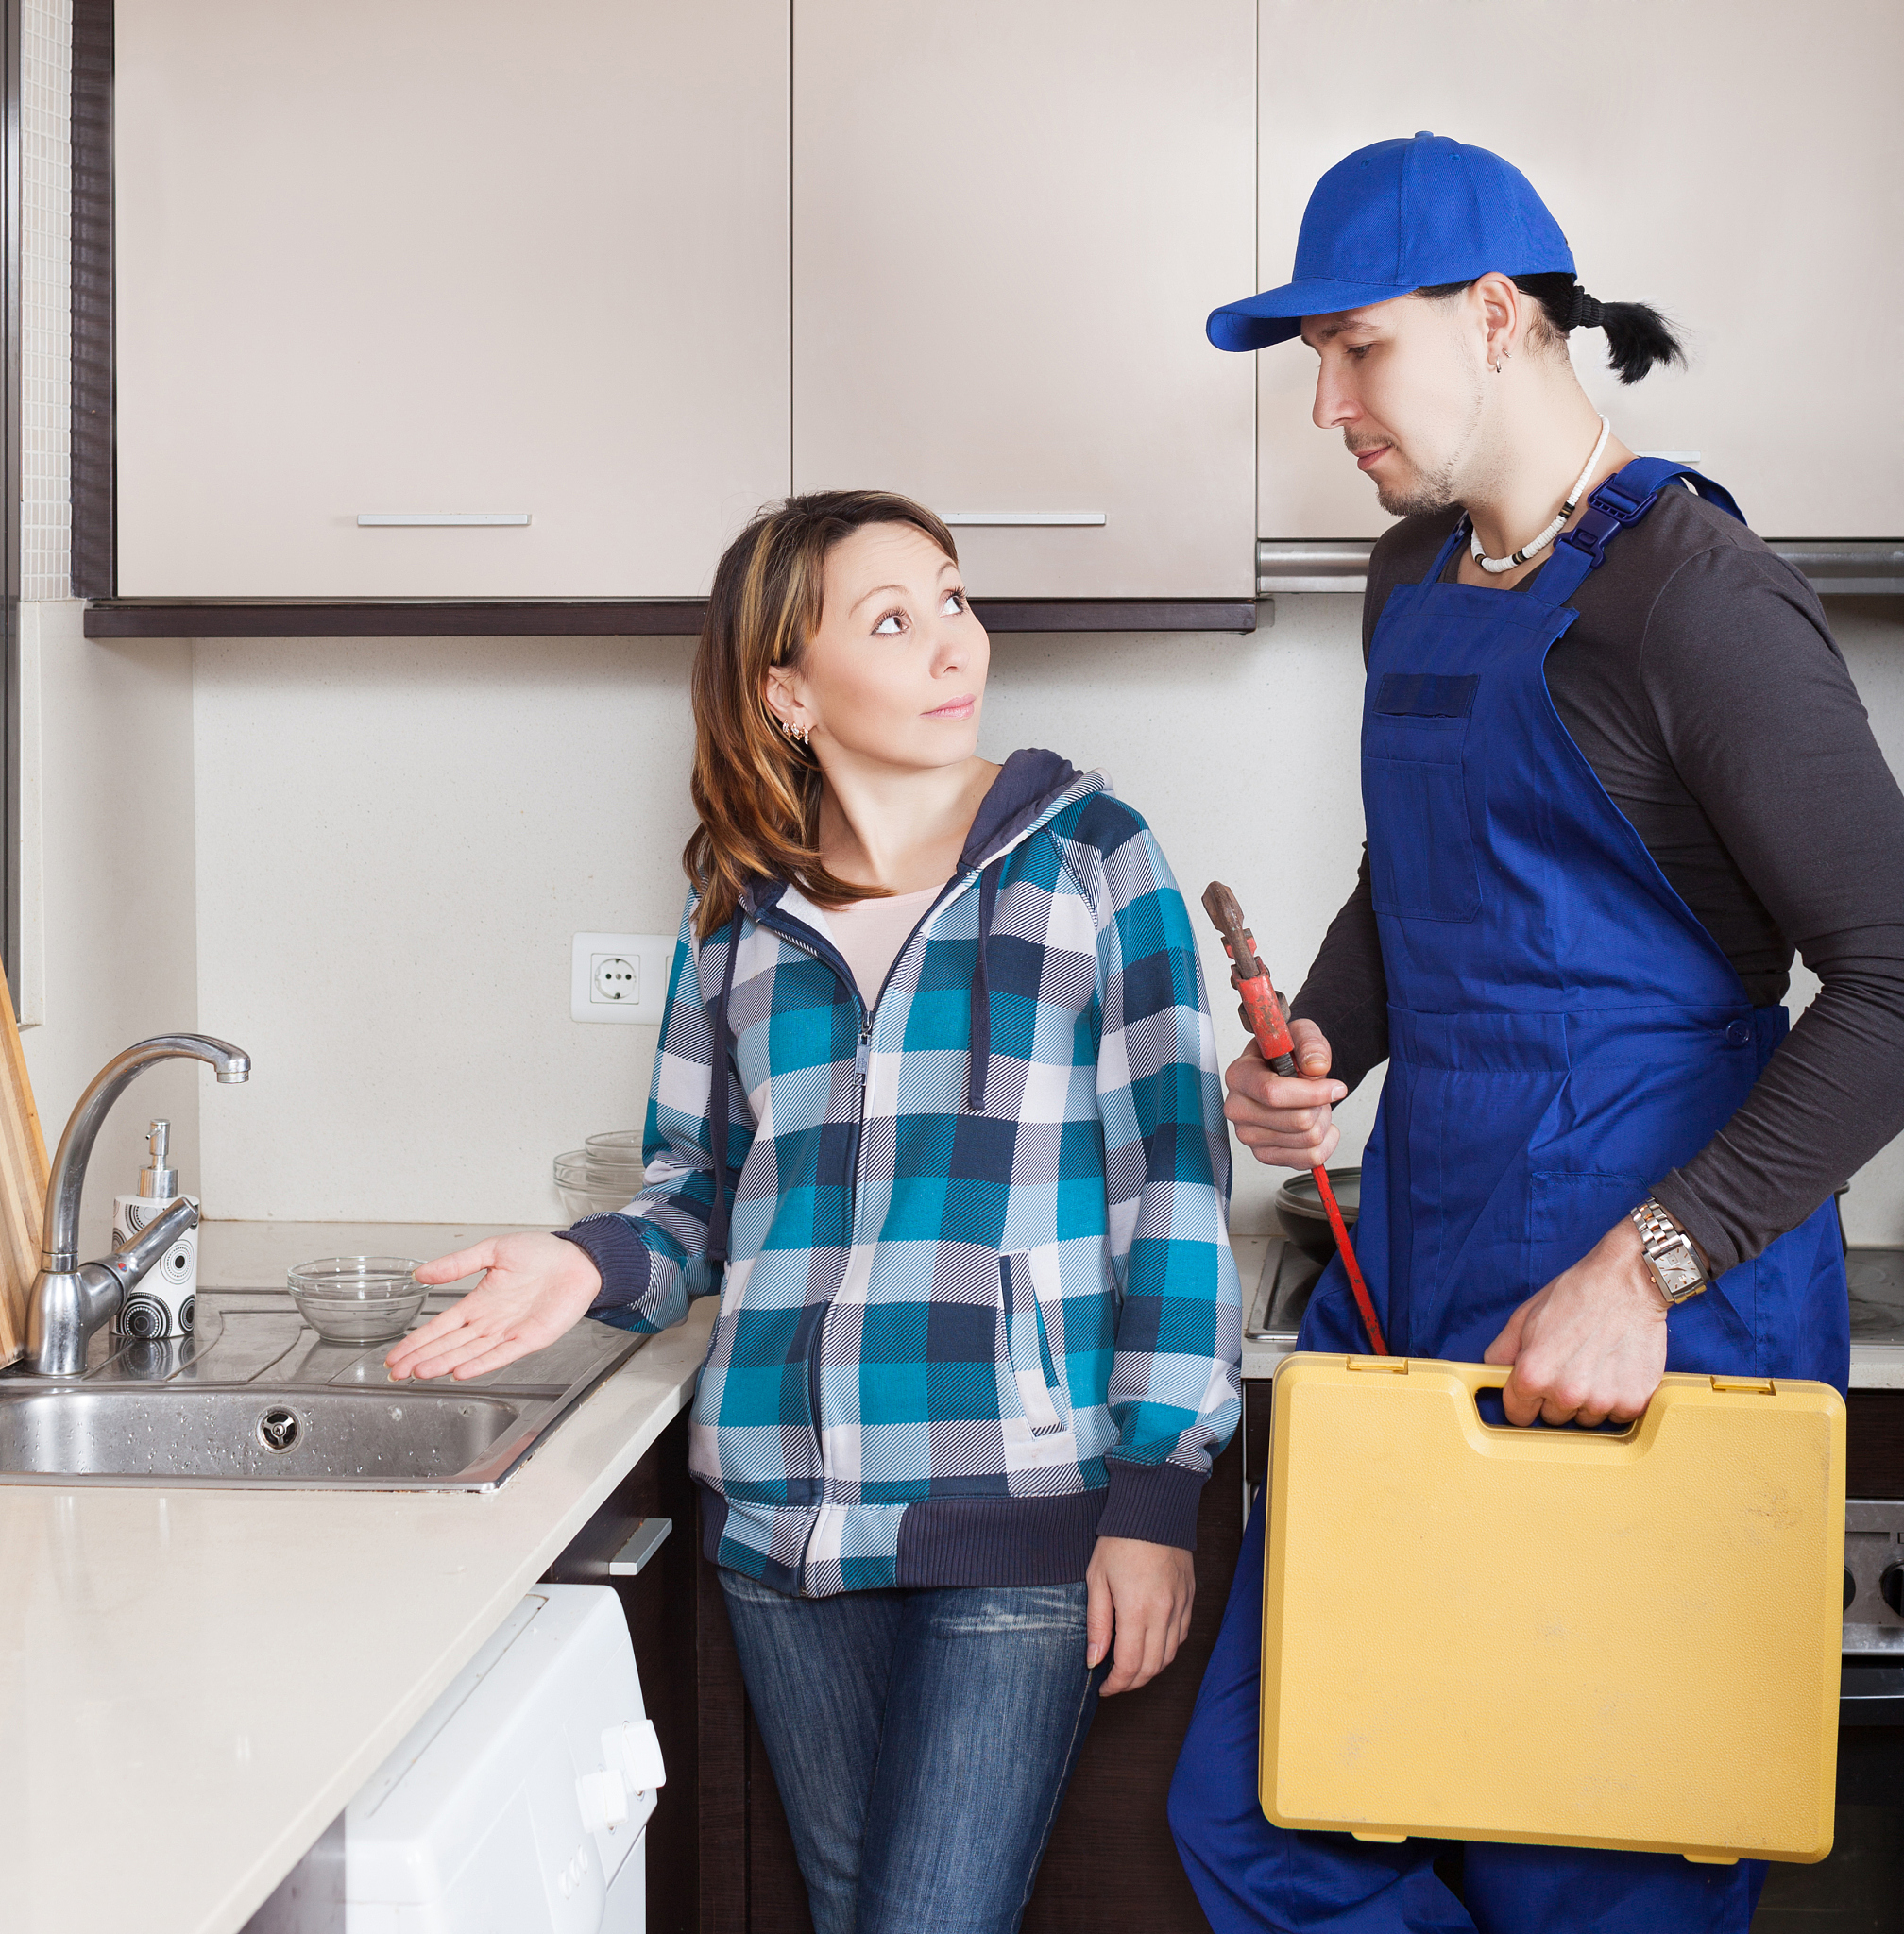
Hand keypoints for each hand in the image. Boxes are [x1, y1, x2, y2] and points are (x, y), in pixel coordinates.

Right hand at [384, 1232, 603, 1381]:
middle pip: (448, 1344)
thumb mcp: (493, 1250)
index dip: (417, 1341)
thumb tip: (421, 1272)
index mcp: (479, 1302)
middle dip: (421, 1358)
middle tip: (396, 1372)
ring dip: (444, 1363)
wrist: (578, 1259)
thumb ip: (457, 1264)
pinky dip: (481, 1364)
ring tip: (420, 1373)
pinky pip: (502, 1354)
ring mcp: (508, 1332)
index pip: (440, 1326)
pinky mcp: (530, 1338)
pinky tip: (461, 1371)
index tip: (394, 1356)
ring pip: (469, 1352)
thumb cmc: (541, 1253)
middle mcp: (490, 1321)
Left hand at [1085, 1536, 1195, 1695]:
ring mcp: (1180, 1606)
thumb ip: (1097, 1623)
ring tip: (1130, 1667)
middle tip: (1114, 1682)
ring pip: (1169, 1655)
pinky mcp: (1190, 1597)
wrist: (1153, 1509)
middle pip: (1152, 1667)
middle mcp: (1164, 1613)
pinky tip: (1151, 1645)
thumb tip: (1095, 1660)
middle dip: (1132, 1682)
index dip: (1116, 1685)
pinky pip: (1181, 1636)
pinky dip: (1166, 1649)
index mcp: (1137, 1610)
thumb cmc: (1119, 1540)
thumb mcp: (1097, 1579)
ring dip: (1150, 1669)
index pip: (1130, 1666)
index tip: (1103, 1687)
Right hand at [1222, 1019, 1346, 1169]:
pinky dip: (1325, 1143)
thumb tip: (1315, 1067)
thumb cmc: (1288, 1054)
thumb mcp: (1301, 1034)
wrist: (1285, 1073)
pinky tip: (1317, 1125)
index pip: (1273, 1093)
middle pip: (1297, 1121)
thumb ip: (1310, 1043)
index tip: (1336, 1087)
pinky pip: (1310, 1159)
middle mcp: (1237, 1108)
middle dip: (1321, 1105)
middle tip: (1319, 1092)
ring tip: (1314, 1105)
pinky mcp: (1264, 1154)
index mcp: (1239, 1076)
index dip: (1311, 1093)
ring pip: (1308, 1140)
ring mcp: (1248, 1135)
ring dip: (1323, 1121)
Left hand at [1483, 1216, 1668, 1425]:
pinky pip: (1617, 1415)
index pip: (1518, 1415)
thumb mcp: (1524, 1317)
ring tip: (1595, 1363)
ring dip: (1588, 1400)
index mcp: (1533, 1375)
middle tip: (1569, 1365)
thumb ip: (1502, 1352)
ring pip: (1586, 1419)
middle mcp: (1566, 1394)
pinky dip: (1617, 1398)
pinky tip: (1616, 1369)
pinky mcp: (1634, 1402)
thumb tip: (1492, 1373)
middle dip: (1556, 1397)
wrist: (1628, 1283)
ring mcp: (1602, 1401)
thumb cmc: (1576, 1294)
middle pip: (1553, 1418)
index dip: (1524, 1401)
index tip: (1533, 1392)